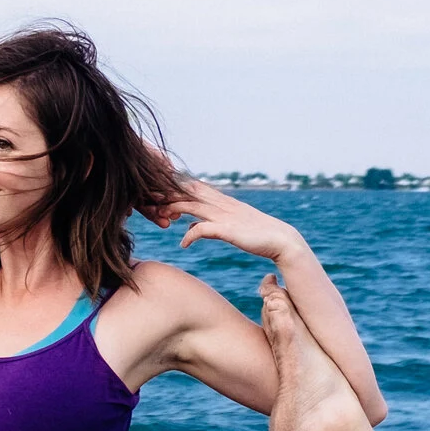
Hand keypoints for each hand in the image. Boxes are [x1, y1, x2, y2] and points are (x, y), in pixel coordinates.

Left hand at [153, 181, 306, 263]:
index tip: (155, 189)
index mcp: (221, 200)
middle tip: (148, 197)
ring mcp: (225, 215)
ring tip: (159, 215)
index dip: (173, 186)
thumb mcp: (227, 226)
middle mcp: (221, 204)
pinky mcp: (228, 230)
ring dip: (173, 208)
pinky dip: (190, 235)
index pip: (192, 186)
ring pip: (192, 206)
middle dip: (168, 193)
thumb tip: (189, 226)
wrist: (281, 240)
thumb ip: (207, 223)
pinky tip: (183, 244)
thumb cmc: (255, 234)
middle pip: (188, 192)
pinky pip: (202, 229)